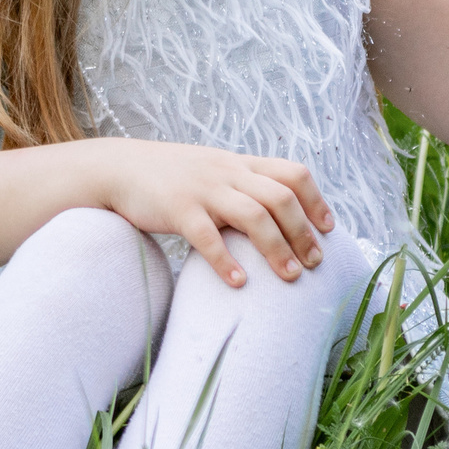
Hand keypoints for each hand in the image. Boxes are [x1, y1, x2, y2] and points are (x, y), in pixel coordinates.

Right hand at [85, 139, 333, 286]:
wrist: (119, 167)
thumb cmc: (171, 177)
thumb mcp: (213, 171)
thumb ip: (243, 186)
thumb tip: (277, 218)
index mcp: (240, 164)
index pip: (293, 173)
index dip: (316, 200)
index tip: (328, 229)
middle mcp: (228, 173)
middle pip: (281, 197)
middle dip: (304, 232)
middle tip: (315, 263)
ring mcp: (203, 189)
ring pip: (253, 215)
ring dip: (277, 248)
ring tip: (290, 277)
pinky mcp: (177, 208)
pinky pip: (208, 236)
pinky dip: (226, 261)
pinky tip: (238, 283)